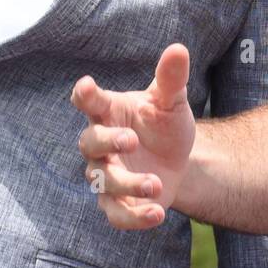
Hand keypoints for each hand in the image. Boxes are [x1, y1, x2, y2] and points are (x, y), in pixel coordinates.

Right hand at [73, 44, 195, 230]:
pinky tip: (157, 214)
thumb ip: (171, 79)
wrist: (181, 161)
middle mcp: (101, 145)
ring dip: (127, 183)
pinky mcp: (117, 203)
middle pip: (89, 143)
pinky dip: (135, 218)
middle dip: (107, 141)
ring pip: (103, 182)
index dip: (85, 95)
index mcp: (109, 113)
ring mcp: (106, 175)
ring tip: (155, 183)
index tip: (87, 87)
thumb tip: (178, 49)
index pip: (90, 102)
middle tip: (131, 140)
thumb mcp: (172, 102)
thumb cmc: (166, 124)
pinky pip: (116, 214)